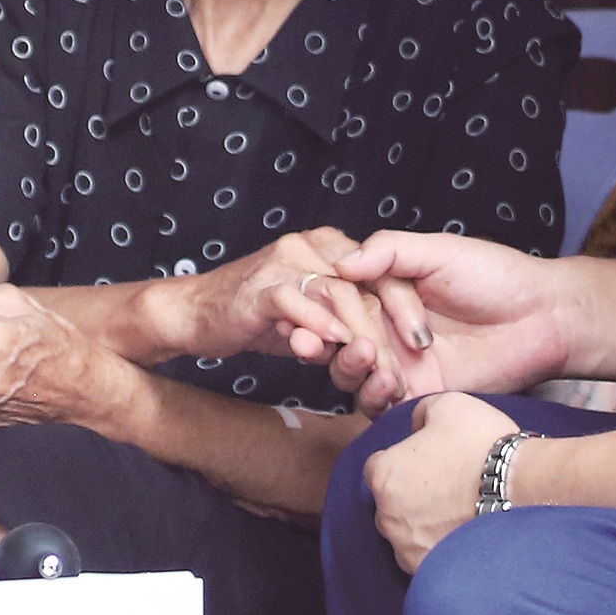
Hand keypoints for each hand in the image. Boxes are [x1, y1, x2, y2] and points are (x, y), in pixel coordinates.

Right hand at [159, 228, 414, 383]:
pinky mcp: (259, 286)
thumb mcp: (311, 313)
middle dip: (390, 327)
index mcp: (332, 248)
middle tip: (404, 367)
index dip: (406, 308)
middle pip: (367, 284)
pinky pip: (294, 299)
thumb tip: (381, 339)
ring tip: (375, 365)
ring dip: (360, 333)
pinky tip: (333, 347)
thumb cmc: (254, 315)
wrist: (191, 313)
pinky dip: (316, 322)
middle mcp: (313, 247)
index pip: (383, 272)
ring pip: (338, 293)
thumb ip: (344, 314)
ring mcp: (285, 263)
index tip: (423, 347)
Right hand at [328, 232, 571, 415]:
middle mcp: (384, 326)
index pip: (339, 299)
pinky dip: (373, 395)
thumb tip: (341, 262)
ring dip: (351, 368)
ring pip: (351, 373)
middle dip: (334, 341)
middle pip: (336, 338)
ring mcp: (399, 362)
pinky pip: (378, 403)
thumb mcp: (440, 251)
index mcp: (383, 289)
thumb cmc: (496, 276)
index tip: (324, 310)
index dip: (326, 306)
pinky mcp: (417, 394)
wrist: (543, 317)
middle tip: (350, 340)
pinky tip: (390, 382)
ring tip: (370, 357)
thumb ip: (390, 251)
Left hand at [365, 393, 520, 573]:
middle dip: (411, 494)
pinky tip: (463, 533)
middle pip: (390, 503)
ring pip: (407, 534)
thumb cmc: (483, 446)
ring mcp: (408, 548)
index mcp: (384, 475)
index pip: (379, 466)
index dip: (404, 459)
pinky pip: (427, 558)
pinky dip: (440, 548)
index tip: (428, 460)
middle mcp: (387, 516)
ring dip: (424, 524)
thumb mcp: (448, 405)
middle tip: (446, 485)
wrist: (523, 489)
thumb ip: (421, 413)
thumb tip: (418, 427)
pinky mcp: (431, 571)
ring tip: (458, 511)